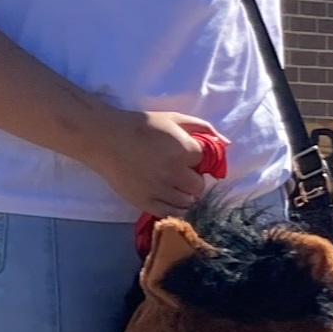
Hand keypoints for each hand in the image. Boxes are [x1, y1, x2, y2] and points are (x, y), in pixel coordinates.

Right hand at [80, 109, 222, 217]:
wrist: (106, 139)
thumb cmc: (141, 125)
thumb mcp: (173, 118)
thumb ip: (202, 128)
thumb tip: (226, 144)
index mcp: (183, 150)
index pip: (204, 162)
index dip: (194, 158)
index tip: (184, 155)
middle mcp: (174, 172)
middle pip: (198, 186)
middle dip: (192, 179)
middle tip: (179, 172)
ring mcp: (160, 190)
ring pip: (187, 202)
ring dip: (184, 194)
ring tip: (171, 184)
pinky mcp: (146, 202)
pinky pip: (171, 213)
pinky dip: (174, 207)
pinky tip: (167, 196)